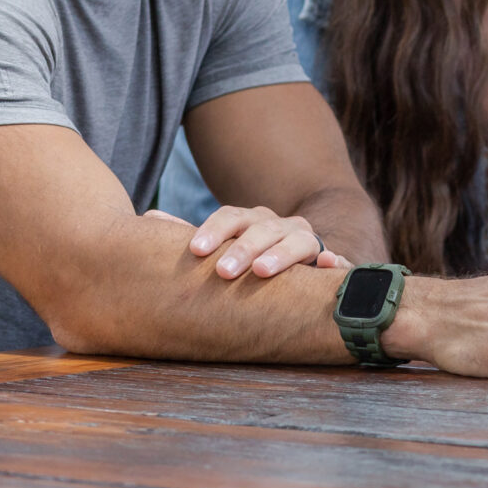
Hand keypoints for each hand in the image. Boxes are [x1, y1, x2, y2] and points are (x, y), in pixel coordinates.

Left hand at [155, 204, 349, 280]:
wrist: (302, 261)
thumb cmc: (251, 257)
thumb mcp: (225, 243)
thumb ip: (196, 235)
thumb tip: (149, 217)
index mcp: (253, 220)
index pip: (232, 216)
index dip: (214, 230)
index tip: (196, 250)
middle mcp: (282, 225)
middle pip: (263, 229)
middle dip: (243, 248)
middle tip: (223, 271)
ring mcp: (308, 241)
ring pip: (298, 241)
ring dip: (281, 253)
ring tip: (262, 271)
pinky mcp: (330, 261)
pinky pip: (338, 260)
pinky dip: (335, 262)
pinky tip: (328, 265)